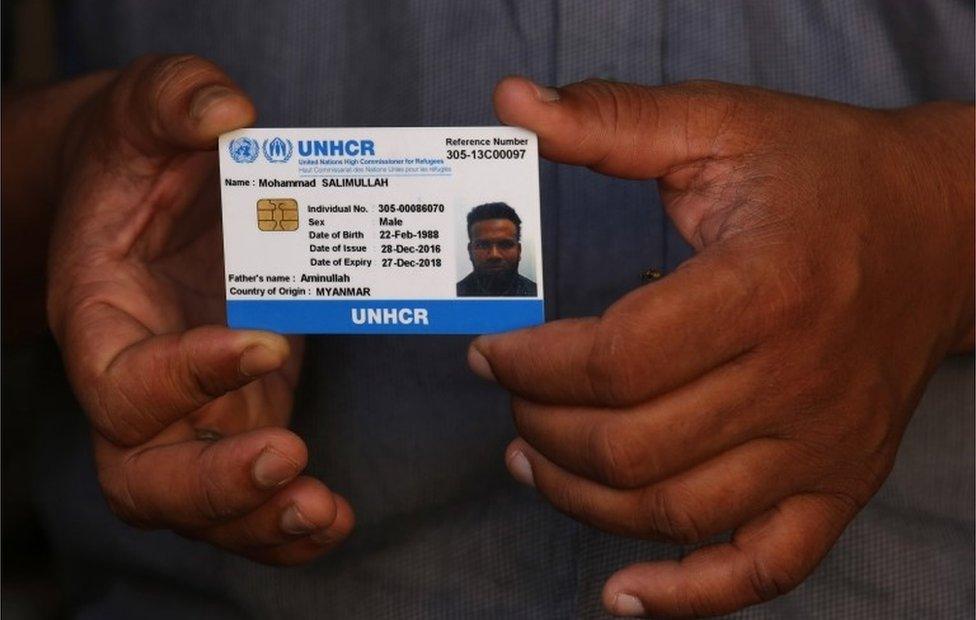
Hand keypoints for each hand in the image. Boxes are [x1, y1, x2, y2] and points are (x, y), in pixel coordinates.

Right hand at [47, 54, 352, 564]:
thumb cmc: (138, 160)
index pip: (119, 383)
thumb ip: (174, 99)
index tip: (259, 341)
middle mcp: (140, 382)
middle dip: (215, 486)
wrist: (144, 199)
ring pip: (199, 509)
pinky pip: (251, 497)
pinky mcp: (240, 416)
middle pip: (145, 478)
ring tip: (325, 513)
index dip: (181, 378)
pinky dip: (287, 524)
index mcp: (104, 317)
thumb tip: (228, 110)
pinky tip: (333, 518)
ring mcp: (191, 412)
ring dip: (260, 525)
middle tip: (289, 458)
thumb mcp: (146, 109)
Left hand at [471, 77, 972, 615]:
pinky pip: (763, 568)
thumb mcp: (721, 127)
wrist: (945, 229)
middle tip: (511, 400)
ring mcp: (823, 445)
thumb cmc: (828, 176)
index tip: (492, 351)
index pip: (615, 360)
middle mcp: (798, 379)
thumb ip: (612, 121)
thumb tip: (511, 103)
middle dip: (543, 431)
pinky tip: (624, 594)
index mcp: (763, 287)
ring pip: (674, 513)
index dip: (530, 366)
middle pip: (632, 447)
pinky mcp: (839, 482)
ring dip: (581, 499)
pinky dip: (689, 595)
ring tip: (533, 463)